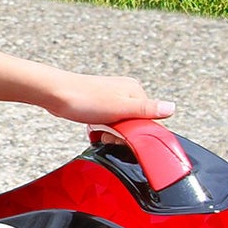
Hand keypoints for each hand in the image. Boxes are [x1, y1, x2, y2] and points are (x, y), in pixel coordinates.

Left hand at [44, 72, 174, 127]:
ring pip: (120, 125)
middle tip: (108, 133)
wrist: (55, 95)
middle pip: (135, 123)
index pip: (150, 119)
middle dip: (123, 134)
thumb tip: (172, 108)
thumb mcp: (120, 108)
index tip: (124, 136)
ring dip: (111, 133)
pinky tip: (94, 127)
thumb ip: (146, 110)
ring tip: (99, 129)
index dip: (138, 133)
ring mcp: (112, 97)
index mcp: (135, 90)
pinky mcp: (99, 104)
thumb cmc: (83, 99)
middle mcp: (126, 91)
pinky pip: (108, 123)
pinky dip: (102, 129)